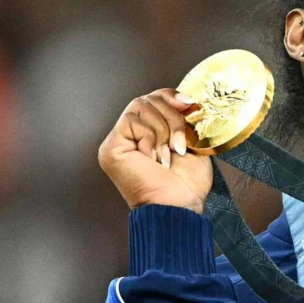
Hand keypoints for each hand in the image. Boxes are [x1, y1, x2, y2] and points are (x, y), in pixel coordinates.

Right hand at [98, 89, 212, 213]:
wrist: (179, 206)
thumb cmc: (187, 185)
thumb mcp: (192, 145)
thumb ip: (184, 121)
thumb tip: (187, 100)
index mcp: (148, 134)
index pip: (154, 99)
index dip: (171, 96)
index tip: (190, 104)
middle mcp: (130, 136)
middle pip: (148, 99)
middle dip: (172, 117)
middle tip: (180, 144)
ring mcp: (118, 141)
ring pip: (141, 106)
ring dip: (164, 130)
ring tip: (169, 155)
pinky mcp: (111, 146)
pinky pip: (131, 121)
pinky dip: (150, 138)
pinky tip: (154, 158)